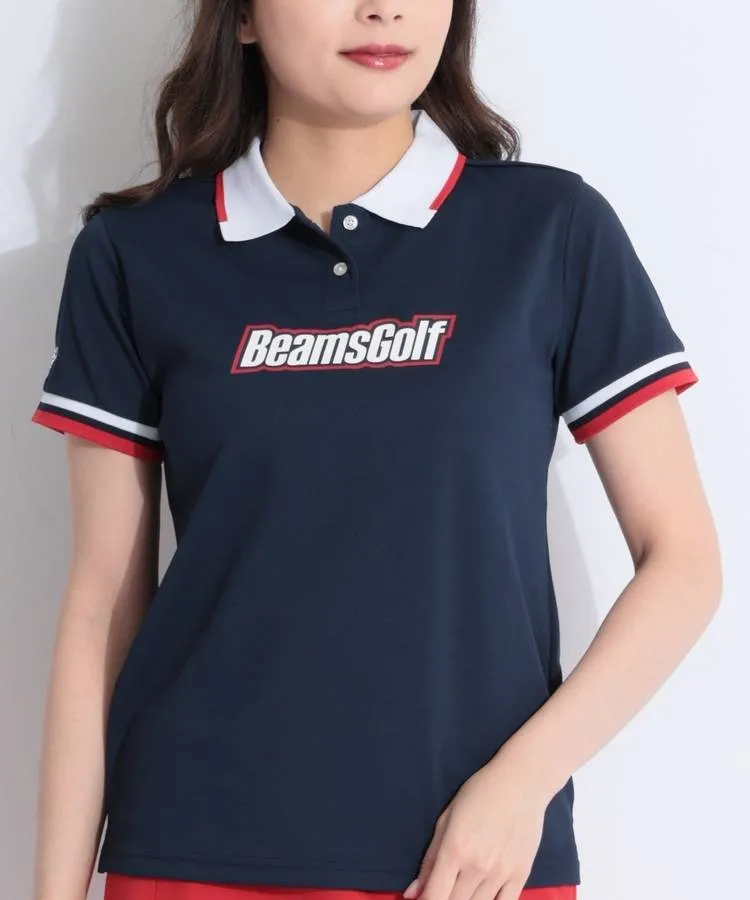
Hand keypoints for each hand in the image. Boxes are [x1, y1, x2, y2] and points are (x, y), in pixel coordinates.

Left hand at [402, 754, 550, 899]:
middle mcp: (476, 867)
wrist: (521, 784)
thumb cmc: (479, 794)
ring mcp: (500, 875)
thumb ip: (429, 859)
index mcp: (454, 850)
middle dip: (443, 899)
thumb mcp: (446, 819)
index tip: (422, 899)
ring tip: (462, 889)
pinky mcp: (520, 876)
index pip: (434, 896)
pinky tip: (482, 896)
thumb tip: (412, 893)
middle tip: (444, 888)